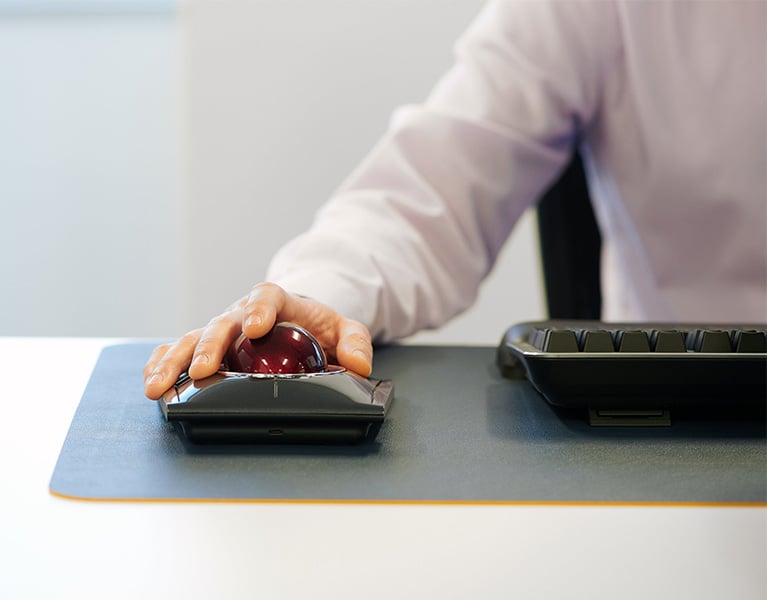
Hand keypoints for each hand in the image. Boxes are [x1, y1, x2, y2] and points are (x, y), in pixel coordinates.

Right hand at [142, 282, 373, 398]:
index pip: (267, 296)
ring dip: (175, 360)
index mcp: (278, 302)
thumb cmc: (318, 324)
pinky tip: (152, 380)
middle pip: (222, 322)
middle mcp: (243, 313)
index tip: (255, 327)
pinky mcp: (210, 345)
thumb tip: (360, 365)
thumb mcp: (345, 327)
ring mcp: (224, 330)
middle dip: (211, 345)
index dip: (259, 309)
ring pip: (194, 338)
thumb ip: (355, 341)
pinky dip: (164, 361)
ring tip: (158, 385)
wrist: (299, 319)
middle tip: (203, 369)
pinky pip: (182, 349)